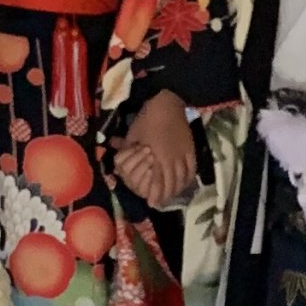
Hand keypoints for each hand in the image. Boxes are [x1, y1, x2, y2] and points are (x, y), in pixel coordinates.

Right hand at [113, 141, 159, 203]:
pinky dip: (147, 179)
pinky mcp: (144, 193)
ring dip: (142, 166)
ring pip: (133, 178)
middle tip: (149, 150)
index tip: (139, 145)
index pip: (118, 159)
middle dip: (137, 158)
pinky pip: (143, 188)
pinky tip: (152, 170)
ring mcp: (134, 186)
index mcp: (122, 165)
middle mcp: (126, 177)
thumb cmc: (148, 159)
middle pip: (125, 168)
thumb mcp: (138, 149)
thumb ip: (127, 144)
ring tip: (153, 158)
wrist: (163, 175)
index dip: (128, 152)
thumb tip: (112, 140)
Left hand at [123, 90, 195, 205]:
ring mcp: (183, 155)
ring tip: (172, 195)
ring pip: (182, 178)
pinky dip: (188, 178)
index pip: (157, 182)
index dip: (156, 195)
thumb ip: (125, 150)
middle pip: (171, 184)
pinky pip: (191, 168)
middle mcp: (171, 159)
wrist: (167, 102)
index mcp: (156, 157)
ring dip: (176, 189)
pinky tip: (184, 183)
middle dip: (166, 195)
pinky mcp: (191, 149)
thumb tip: (114, 162)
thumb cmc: (147, 118)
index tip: (152, 203)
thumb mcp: (133, 135)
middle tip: (161, 201)